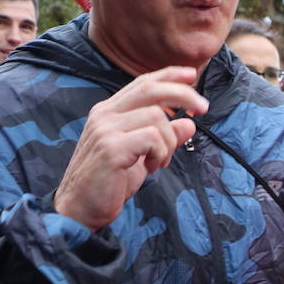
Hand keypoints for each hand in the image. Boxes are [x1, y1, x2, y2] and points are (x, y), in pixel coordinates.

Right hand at [54, 67, 207, 229]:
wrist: (80, 209)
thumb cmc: (109, 182)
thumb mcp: (142, 156)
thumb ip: (163, 138)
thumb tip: (189, 123)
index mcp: (109, 112)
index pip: (143, 83)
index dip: (169, 75)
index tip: (191, 74)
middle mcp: (105, 115)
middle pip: (151, 89)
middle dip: (183, 94)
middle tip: (203, 109)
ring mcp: (105, 129)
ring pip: (157, 117)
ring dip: (170, 141)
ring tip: (160, 161)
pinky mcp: (111, 148)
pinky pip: (152, 137)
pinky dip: (161, 152)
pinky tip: (153, 167)